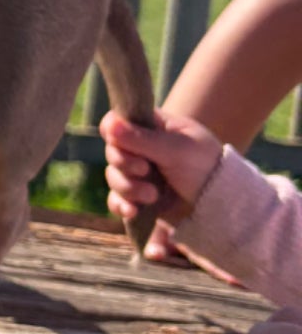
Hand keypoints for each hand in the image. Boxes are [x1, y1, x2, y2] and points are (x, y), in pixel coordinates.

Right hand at [100, 109, 221, 224]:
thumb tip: (109, 125)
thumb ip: (141, 138)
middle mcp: (142, 149)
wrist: (224, 204)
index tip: (121, 142)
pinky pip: (117, 201)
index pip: (117, 121)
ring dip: (127, 188)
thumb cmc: (206, 166)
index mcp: (151, 127)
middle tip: (145, 171)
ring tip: (152, 196)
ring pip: (113, 178)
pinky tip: (132, 211)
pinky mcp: (140, 198)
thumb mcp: (177, 149)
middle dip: (124, 164)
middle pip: (112, 153)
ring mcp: (140, 175)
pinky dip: (121, 206)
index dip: (114, 132)